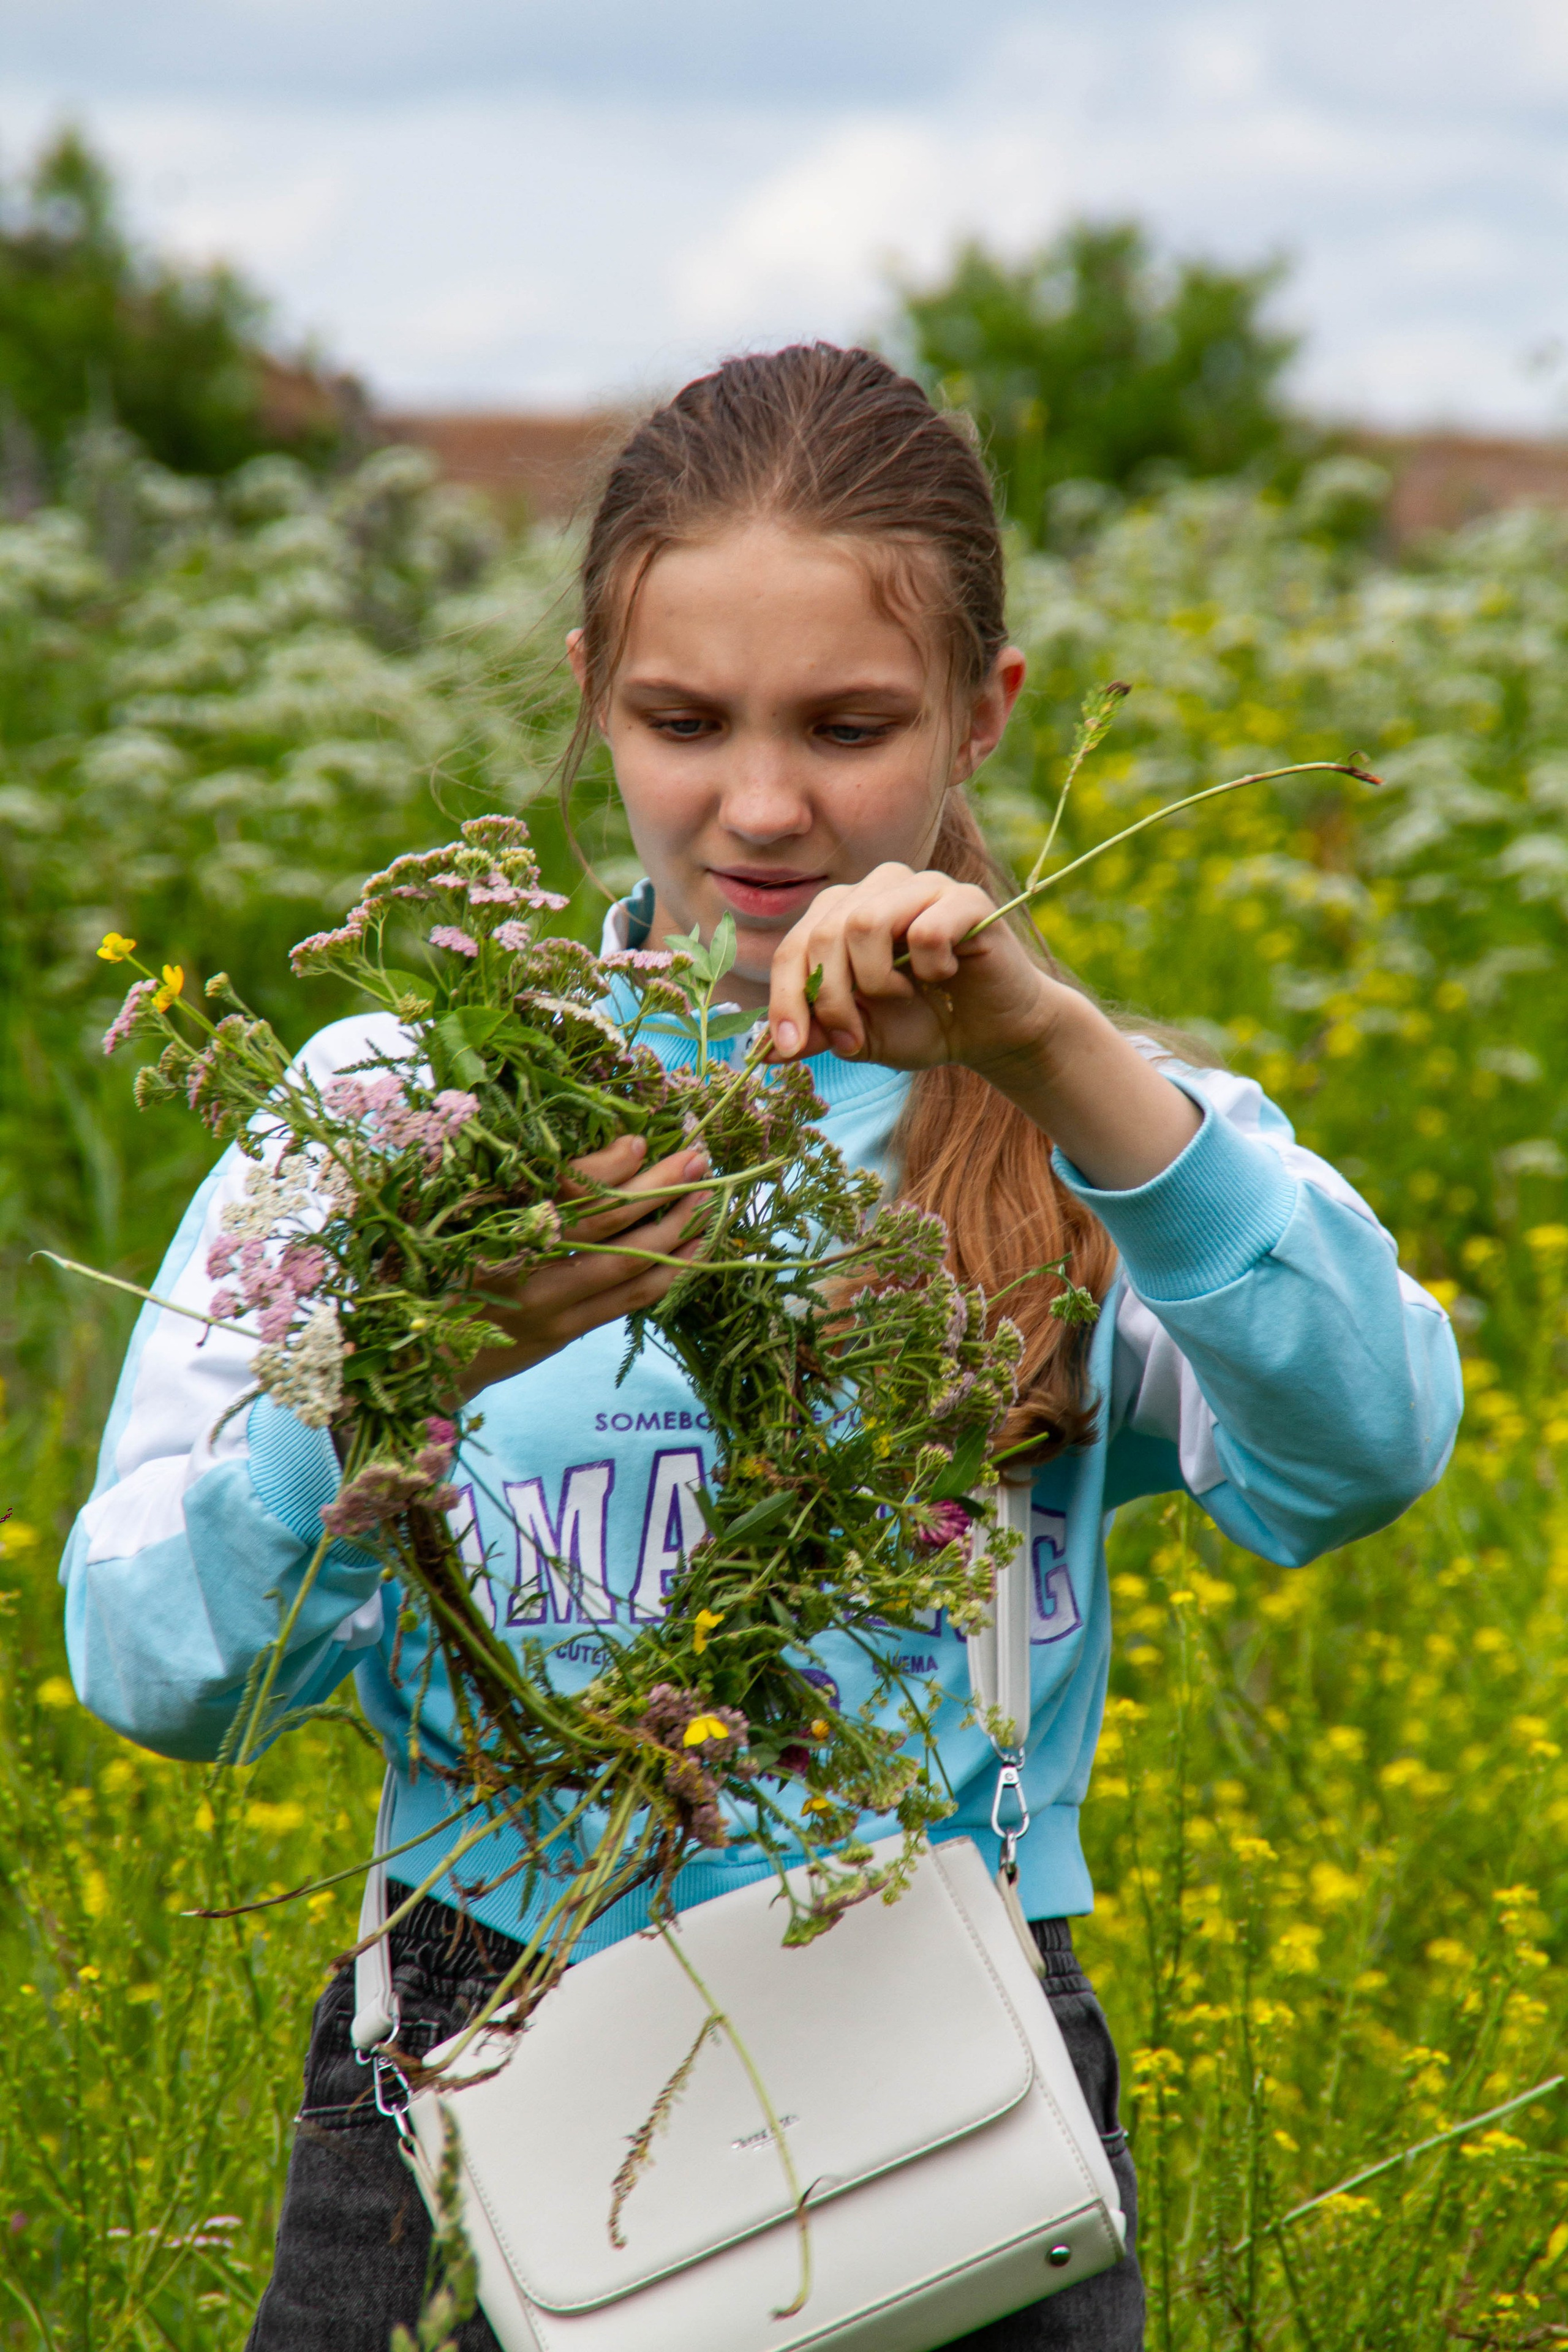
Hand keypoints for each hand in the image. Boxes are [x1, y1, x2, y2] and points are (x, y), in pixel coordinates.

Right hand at [450, 1133, 712, 1400]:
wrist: (429, 1354)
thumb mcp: (456, 1217)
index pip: (559, 1191)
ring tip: (708, 1196)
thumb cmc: (442, 1269)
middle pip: (606, 1222)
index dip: (605, 1167)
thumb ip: (505, 1184)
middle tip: (698, 1156)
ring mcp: (548, 1306)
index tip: (639, 1141)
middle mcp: (522, 1267)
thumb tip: (576, 1140)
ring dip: (675, 1226)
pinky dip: (669, 1271)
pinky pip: (630, 1299)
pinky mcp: (566, 1331)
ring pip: (629, 1263)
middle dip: (659, 1186)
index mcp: (491, 1226)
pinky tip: (697, 1247)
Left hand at [766, 863, 1200, 1189]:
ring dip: (877, 981)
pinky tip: (945, 976)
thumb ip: (817, 1034)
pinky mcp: (966, 898)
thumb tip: (764, 1051)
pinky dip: (929, 966)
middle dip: (831, 999)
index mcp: (842, 912)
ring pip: (866, 921)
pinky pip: (926, 928)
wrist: (993, 1032)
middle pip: (825, 932)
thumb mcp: (860, 1038)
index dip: (785, 998)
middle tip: (855, 1038)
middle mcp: (878, 888)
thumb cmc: (924, 1024)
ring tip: (902, 998)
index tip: (789, 1048)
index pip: (795, 946)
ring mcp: (922, 886)